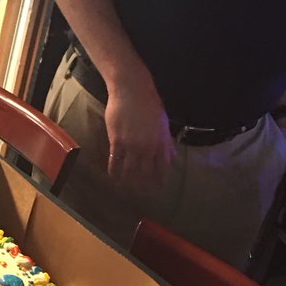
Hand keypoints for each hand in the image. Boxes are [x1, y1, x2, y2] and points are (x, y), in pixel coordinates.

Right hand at [105, 75, 174, 189]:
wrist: (132, 90)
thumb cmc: (150, 103)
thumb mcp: (163, 123)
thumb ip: (166, 142)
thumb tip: (172, 157)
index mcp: (161, 143)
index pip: (161, 168)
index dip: (159, 180)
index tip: (157, 190)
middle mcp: (147, 147)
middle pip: (145, 172)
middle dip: (143, 186)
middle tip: (139, 195)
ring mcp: (131, 145)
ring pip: (129, 169)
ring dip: (128, 182)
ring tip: (125, 190)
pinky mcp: (117, 140)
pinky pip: (114, 160)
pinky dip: (114, 170)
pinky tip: (113, 177)